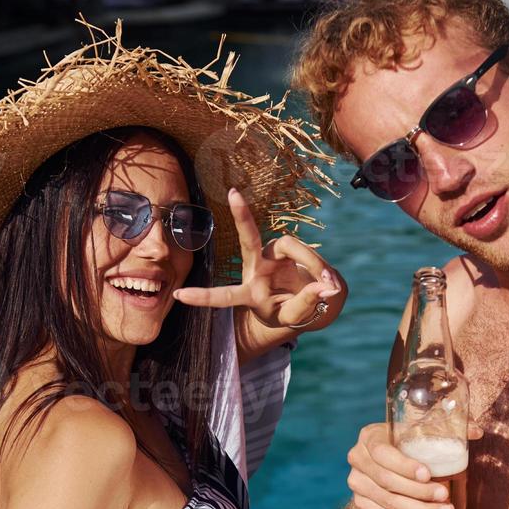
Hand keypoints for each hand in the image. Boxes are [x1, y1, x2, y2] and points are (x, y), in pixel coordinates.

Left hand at [172, 188, 342, 328]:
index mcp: (249, 293)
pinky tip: (328, 279)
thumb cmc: (290, 310)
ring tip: (330, 286)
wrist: (305, 301)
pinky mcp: (285, 247)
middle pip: (249, 240)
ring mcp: (271, 254)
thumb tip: (328, 285)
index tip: (178, 295)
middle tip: (233, 193)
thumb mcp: (295, 315)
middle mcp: (256, 268)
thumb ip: (308, 302)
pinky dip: (318, 265)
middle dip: (242, 216)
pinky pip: (305, 250)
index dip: (203, 297)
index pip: (224, 296)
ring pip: (293, 247)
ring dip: (313, 264)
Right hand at [346, 423, 459, 508]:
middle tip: (445, 497)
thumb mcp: (423, 432)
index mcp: (370, 436)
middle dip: (419, 492)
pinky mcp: (363, 506)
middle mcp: (358, 459)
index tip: (428, 474)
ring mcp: (357, 485)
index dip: (404, 465)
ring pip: (390, 504)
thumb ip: (449, 428)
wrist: (387, 467)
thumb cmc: (410, 444)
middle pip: (387, 481)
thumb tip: (479, 431)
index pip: (383, 452)